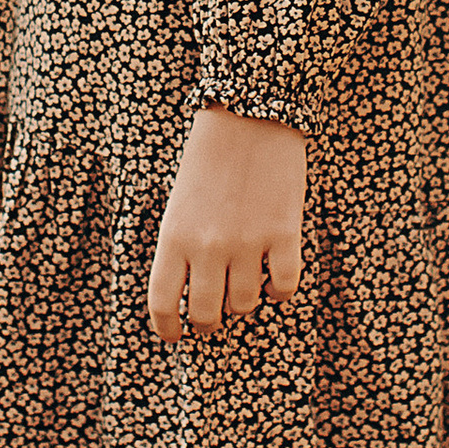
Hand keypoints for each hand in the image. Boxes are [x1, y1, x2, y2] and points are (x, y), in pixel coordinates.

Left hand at [148, 109, 306, 343]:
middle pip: (207, 314)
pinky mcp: (284, 233)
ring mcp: (248, 242)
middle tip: (214, 315)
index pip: (163, 303)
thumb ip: (181, 246)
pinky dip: (280, 290)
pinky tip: (276, 275)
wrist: (250, 112)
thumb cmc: (208, 156)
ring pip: (246, 304)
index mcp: (174, 236)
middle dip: (209, 322)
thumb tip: (190, 292)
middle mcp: (208, 246)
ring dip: (245, 301)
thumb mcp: (179, 203)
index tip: (176, 335)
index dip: (168, 329)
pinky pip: (285, 287)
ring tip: (246, 283)